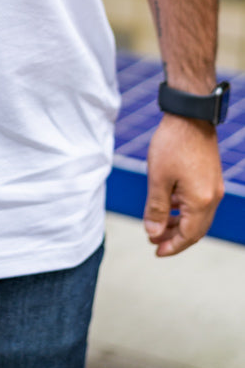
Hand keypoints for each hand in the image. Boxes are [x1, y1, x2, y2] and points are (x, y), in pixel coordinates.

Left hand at [143, 113, 223, 256]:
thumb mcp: (158, 178)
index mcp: (201, 201)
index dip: (172, 246)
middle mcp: (212, 197)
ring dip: (179, 223)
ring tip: (158, 225)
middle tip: (154, 241)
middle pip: (195, 229)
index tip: (156, 251)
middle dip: (175, 238)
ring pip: (197, 216)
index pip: (188, 236)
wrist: (190, 116)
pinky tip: (169, 204)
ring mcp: (213, 187)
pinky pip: (199, 202)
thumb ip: (156, 208)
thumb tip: (153, 232)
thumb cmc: (172, 144)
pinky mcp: (210, 177)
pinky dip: (184, 209)